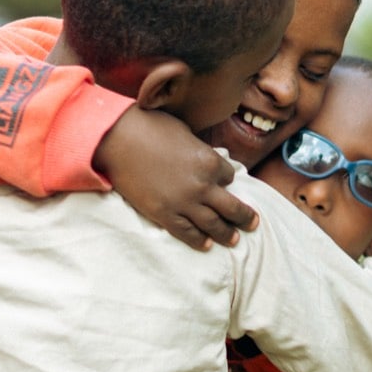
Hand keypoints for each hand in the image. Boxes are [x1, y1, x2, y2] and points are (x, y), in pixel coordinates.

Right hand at [93, 106, 257, 249]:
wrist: (118, 140)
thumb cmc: (150, 127)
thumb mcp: (186, 132)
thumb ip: (199, 149)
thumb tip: (204, 158)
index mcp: (210, 161)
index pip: (230, 176)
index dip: (227, 178)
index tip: (224, 181)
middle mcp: (203, 186)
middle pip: (232, 207)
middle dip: (244, 217)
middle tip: (253, 223)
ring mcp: (184, 203)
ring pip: (213, 225)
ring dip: (227, 234)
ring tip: (234, 240)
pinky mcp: (164, 214)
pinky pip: (187, 233)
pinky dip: (199, 240)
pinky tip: (206, 245)